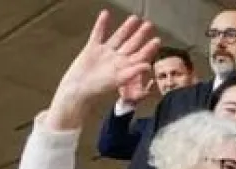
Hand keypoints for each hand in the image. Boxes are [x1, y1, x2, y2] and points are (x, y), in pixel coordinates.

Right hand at [47, 11, 159, 128]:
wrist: (78, 88)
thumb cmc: (98, 88)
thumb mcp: (118, 80)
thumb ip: (133, 72)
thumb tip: (148, 65)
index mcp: (125, 67)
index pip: (139, 55)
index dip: (148, 48)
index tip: (157, 40)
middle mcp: (117, 59)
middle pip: (131, 44)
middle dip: (140, 35)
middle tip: (149, 24)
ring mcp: (105, 53)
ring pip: (118, 37)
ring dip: (126, 28)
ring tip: (134, 18)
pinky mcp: (92, 49)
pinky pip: (98, 34)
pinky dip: (101, 24)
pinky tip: (105, 14)